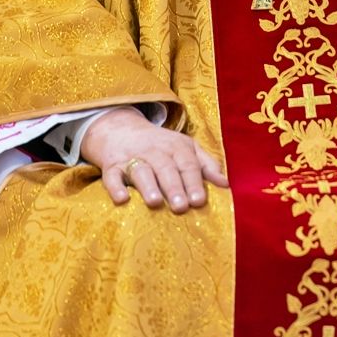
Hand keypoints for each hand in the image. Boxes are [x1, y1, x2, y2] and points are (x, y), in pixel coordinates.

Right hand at [80, 106, 228, 212]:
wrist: (121, 129)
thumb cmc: (161, 146)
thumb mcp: (186, 148)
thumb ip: (206, 165)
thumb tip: (225, 185)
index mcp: (176, 147)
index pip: (187, 164)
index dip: (193, 182)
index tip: (199, 201)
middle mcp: (155, 151)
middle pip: (166, 168)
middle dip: (174, 187)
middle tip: (181, 207)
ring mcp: (132, 157)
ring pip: (140, 170)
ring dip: (148, 186)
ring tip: (155, 203)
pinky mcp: (112, 165)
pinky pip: (111, 176)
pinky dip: (115, 187)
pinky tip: (121, 199)